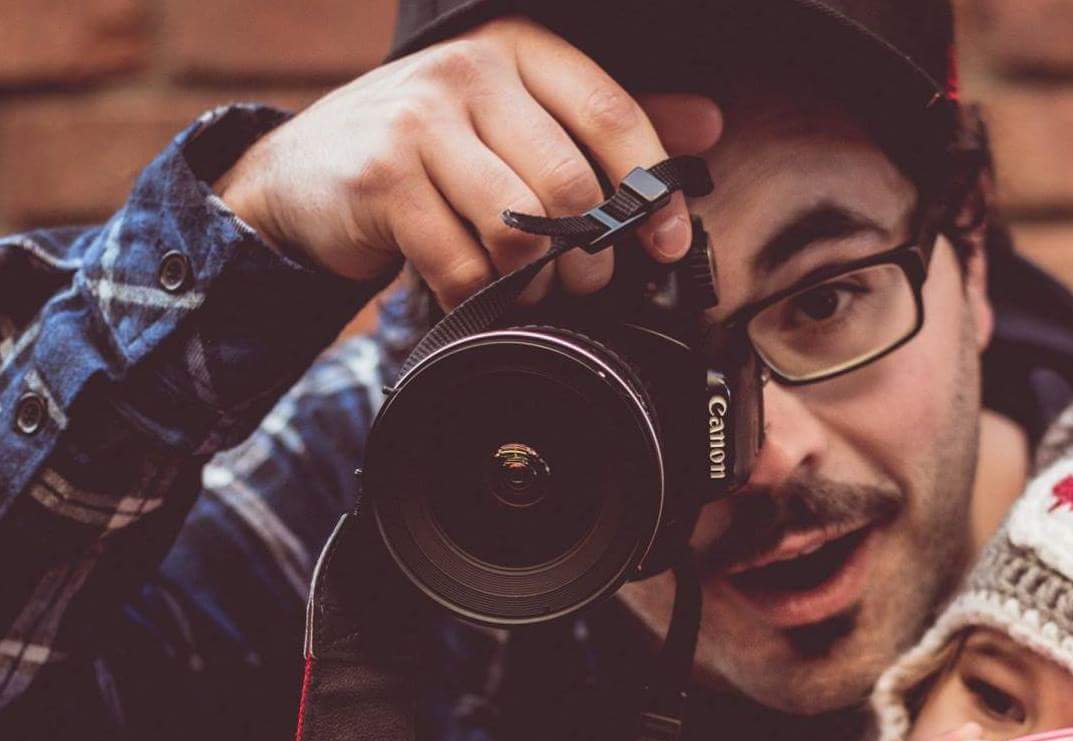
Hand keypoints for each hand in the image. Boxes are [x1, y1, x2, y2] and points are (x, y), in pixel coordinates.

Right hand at [215, 16, 722, 308]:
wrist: (304, 173)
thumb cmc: (431, 148)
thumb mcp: (517, 116)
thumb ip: (606, 120)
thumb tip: (708, 125)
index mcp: (516, 50)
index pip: (609, 112)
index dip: (651, 188)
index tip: (667, 242)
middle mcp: (466, 72)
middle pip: (568, 183)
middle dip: (589, 253)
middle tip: (587, 282)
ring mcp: (417, 123)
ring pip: (516, 228)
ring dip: (536, 283)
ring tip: (531, 292)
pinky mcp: (382, 181)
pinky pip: (461, 265)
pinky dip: (481, 298)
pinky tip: (479, 296)